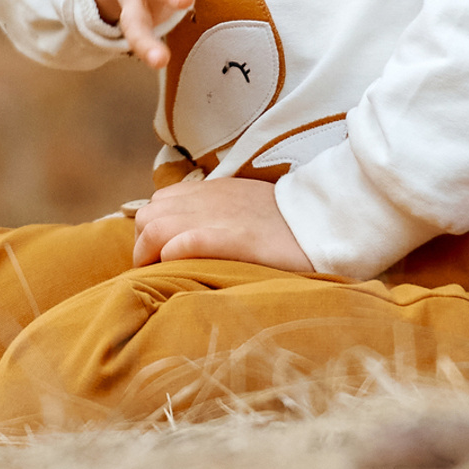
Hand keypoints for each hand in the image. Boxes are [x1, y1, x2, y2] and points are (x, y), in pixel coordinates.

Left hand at [132, 176, 313, 273]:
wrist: (325, 220)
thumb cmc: (287, 224)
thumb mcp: (247, 207)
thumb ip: (220, 213)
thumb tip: (193, 238)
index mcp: (211, 191)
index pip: (158, 203)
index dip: (151, 232)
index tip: (159, 257)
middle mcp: (208, 200)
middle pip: (147, 216)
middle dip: (143, 246)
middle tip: (159, 273)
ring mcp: (219, 217)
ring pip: (156, 226)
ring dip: (150, 254)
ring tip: (164, 277)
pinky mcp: (234, 238)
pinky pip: (185, 241)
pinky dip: (172, 254)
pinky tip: (179, 268)